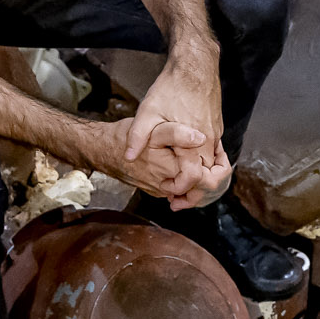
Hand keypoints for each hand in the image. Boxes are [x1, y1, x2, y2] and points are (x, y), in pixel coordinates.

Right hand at [85, 118, 214, 199]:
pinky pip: (177, 187)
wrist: (102, 150)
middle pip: (200, 185)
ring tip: (201, 155)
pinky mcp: (156, 190)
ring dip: (198, 173)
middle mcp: (165, 185)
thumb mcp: (151, 128)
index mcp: (167, 169)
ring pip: (189, 188)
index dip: (215, 163)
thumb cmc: (124, 137)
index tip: (217, 148)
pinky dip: (185, 176)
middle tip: (216, 153)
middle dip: (210, 170)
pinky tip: (185, 161)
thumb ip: (177, 133)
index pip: (203, 176)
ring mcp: (160, 190)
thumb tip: (199, 137)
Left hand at [126, 57, 227, 205]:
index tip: (167, 191)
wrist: (195, 67)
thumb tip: (128, 158)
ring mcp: (215, 136)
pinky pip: (215, 156)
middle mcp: (208, 142)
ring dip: (200, 181)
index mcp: (192, 142)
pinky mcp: (215, 129)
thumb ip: (138, 136)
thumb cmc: (171, 88)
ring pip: (214, 169)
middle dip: (193, 194)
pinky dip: (206, 167)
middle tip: (174, 200)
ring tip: (180, 187)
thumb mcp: (147, 111)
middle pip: (209, 180)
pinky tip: (189, 166)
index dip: (181, 189)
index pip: (194, 178)